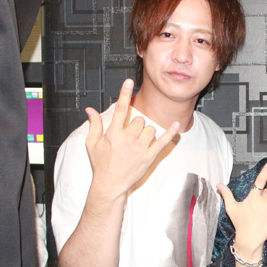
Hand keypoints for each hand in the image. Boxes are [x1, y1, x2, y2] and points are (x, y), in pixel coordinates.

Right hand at [85, 79, 179, 198]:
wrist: (110, 184)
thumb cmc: (101, 164)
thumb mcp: (92, 144)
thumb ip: (94, 125)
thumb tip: (90, 110)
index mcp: (113, 134)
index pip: (120, 109)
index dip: (124, 94)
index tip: (128, 81)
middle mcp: (127, 139)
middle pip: (139, 120)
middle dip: (136, 125)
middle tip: (130, 137)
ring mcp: (139, 148)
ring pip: (150, 129)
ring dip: (146, 133)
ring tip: (138, 143)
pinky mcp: (149, 156)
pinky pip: (163, 142)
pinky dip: (171, 133)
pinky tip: (176, 125)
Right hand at [217, 160, 266, 258]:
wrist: (249, 239)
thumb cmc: (240, 223)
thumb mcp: (231, 208)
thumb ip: (227, 194)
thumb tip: (219, 184)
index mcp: (252, 197)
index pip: (260, 181)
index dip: (266, 171)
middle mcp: (263, 201)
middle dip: (266, 196)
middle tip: (259, 207)